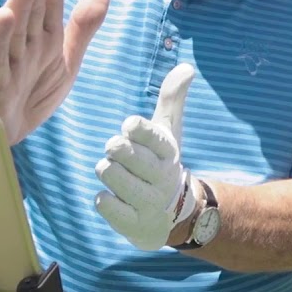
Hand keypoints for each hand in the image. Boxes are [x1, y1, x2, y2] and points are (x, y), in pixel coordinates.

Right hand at [0, 0, 110, 144]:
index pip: (51, 1)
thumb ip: (83, 27)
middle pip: (34, 7)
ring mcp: (8, 59)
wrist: (5, 132)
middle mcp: (26, 43)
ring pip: (17, 25)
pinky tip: (5, 15)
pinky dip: (1, 36)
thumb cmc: (31, 93)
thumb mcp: (66, 60)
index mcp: (45, 36)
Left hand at [94, 63, 198, 250]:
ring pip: (110, 175)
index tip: (129, 125)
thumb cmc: (162, 163)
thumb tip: (187, 66)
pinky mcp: (135, 225)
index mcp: (170, 151)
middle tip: (116, 150)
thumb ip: (173, 98)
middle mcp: (163, 177)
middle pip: (123, 152)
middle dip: (114, 148)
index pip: (149, 134)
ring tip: (116, 173)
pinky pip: (106, 204)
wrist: (176, 215)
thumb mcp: (169, 131)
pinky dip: (104, 199)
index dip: (135, 128)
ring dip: (107, 171)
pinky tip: (113, 197)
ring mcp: (150, 203)